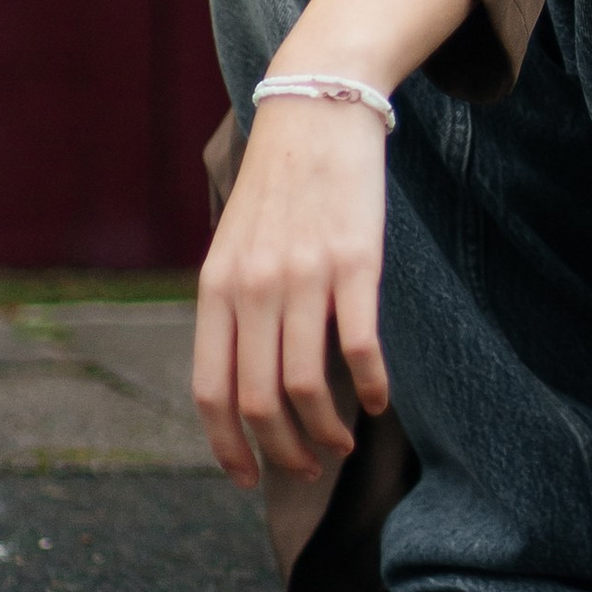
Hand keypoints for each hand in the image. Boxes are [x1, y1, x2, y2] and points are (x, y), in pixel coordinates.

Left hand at [192, 93, 390, 484]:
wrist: (318, 111)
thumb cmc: (278, 188)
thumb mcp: (234, 247)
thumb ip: (233, 309)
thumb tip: (240, 386)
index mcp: (216, 288)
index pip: (211, 391)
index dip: (228, 447)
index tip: (248, 479)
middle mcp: (254, 288)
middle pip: (260, 400)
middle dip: (284, 451)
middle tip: (308, 469)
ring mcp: (304, 276)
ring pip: (309, 386)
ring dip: (327, 430)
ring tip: (341, 443)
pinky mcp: (356, 264)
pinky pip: (360, 348)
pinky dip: (372, 387)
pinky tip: (380, 401)